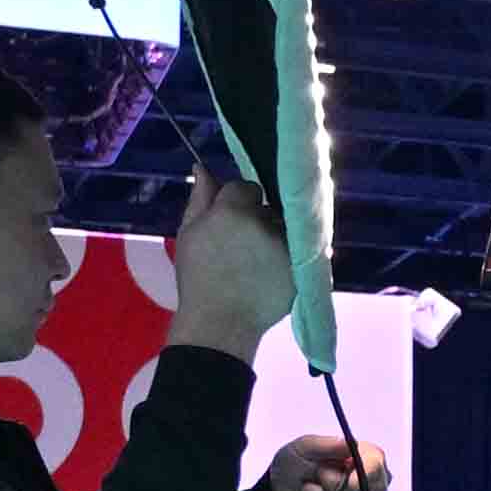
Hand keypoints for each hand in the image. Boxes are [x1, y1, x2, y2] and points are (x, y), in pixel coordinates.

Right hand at [167, 173, 303, 355]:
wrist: (220, 323)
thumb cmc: (198, 279)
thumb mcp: (189, 234)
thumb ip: (200, 199)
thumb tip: (203, 167)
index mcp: (233, 211)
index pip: (246, 187)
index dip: (236, 202)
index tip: (228, 222)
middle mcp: (264, 223)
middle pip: (268, 206)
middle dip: (258, 217)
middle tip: (241, 245)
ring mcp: (286, 245)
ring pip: (286, 226)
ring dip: (275, 234)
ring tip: (256, 261)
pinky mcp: (301, 265)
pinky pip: (299, 248)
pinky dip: (288, 254)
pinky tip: (269, 271)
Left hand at [253, 436, 387, 490]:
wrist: (281, 490)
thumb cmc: (297, 462)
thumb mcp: (303, 447)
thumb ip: (327, 445)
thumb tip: (352, 444)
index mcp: (367, 456)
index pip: (376, 463)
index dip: (367, 472)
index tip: (351, 482)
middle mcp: (373, 482)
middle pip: (367, 490)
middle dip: (336, 486)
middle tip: (319, 474)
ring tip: (312, 487)